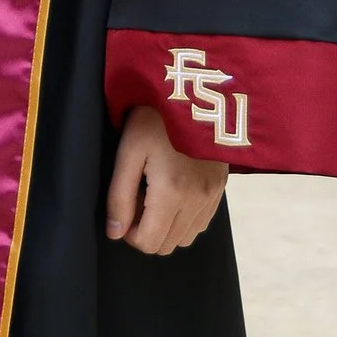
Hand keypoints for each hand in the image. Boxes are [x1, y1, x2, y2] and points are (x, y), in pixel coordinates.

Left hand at [103, 103, 228, 255]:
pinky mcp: (221, 189)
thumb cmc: (155, 117)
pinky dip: (184, 218)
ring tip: (155, 194)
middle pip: (167, 245)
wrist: (194, 91)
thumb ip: (120, 195)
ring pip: (185, 238)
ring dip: (166, 227)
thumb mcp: (129, 150)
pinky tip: (174, 192)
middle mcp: (197, 201)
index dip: (129, 233)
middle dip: (147, 231)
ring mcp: (212, 197)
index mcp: (172, 193)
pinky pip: (201, 223)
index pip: (149, 243)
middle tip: (138, 199)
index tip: (125, 209)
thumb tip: (115, 233)